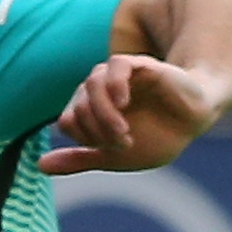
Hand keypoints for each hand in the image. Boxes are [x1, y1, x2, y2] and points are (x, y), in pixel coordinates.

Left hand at [47, 54, 230, 175]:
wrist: (192, 122)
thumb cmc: (157, 138)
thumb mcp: (114, 157)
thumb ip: (79, 159)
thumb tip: (39, 165)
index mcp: (90, 108)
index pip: (67, 122)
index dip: (85, 140)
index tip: (111, 149)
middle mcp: (99, 89)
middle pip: (77, 108)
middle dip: (98, 132)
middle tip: (123, 142)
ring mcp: (117, 76)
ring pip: (90, 86)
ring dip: (104, 117)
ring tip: (124, 133)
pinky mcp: (140, 65)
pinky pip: (114, 66)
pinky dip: (114, 86)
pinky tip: (124, 103)